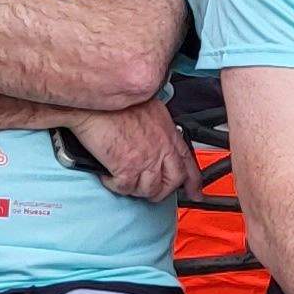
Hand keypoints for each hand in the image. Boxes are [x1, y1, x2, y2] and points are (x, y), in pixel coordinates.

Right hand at [67, 100, 191, 200]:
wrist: (99, 101)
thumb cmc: (118, 102)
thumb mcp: (151, 110)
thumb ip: (159, 128)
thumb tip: (157, 137)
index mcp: (168, 134)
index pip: (188, 163)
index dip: (194, 182)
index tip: (195, 193)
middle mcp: (161, 149)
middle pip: (172, 182)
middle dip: (163, 192)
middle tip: (152, 193)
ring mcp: (145, 160)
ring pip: (149, 190)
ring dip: (137, 189)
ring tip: (125, 181)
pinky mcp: (126, 168)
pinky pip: (125, 188)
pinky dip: (115, 185)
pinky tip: (109, 176)